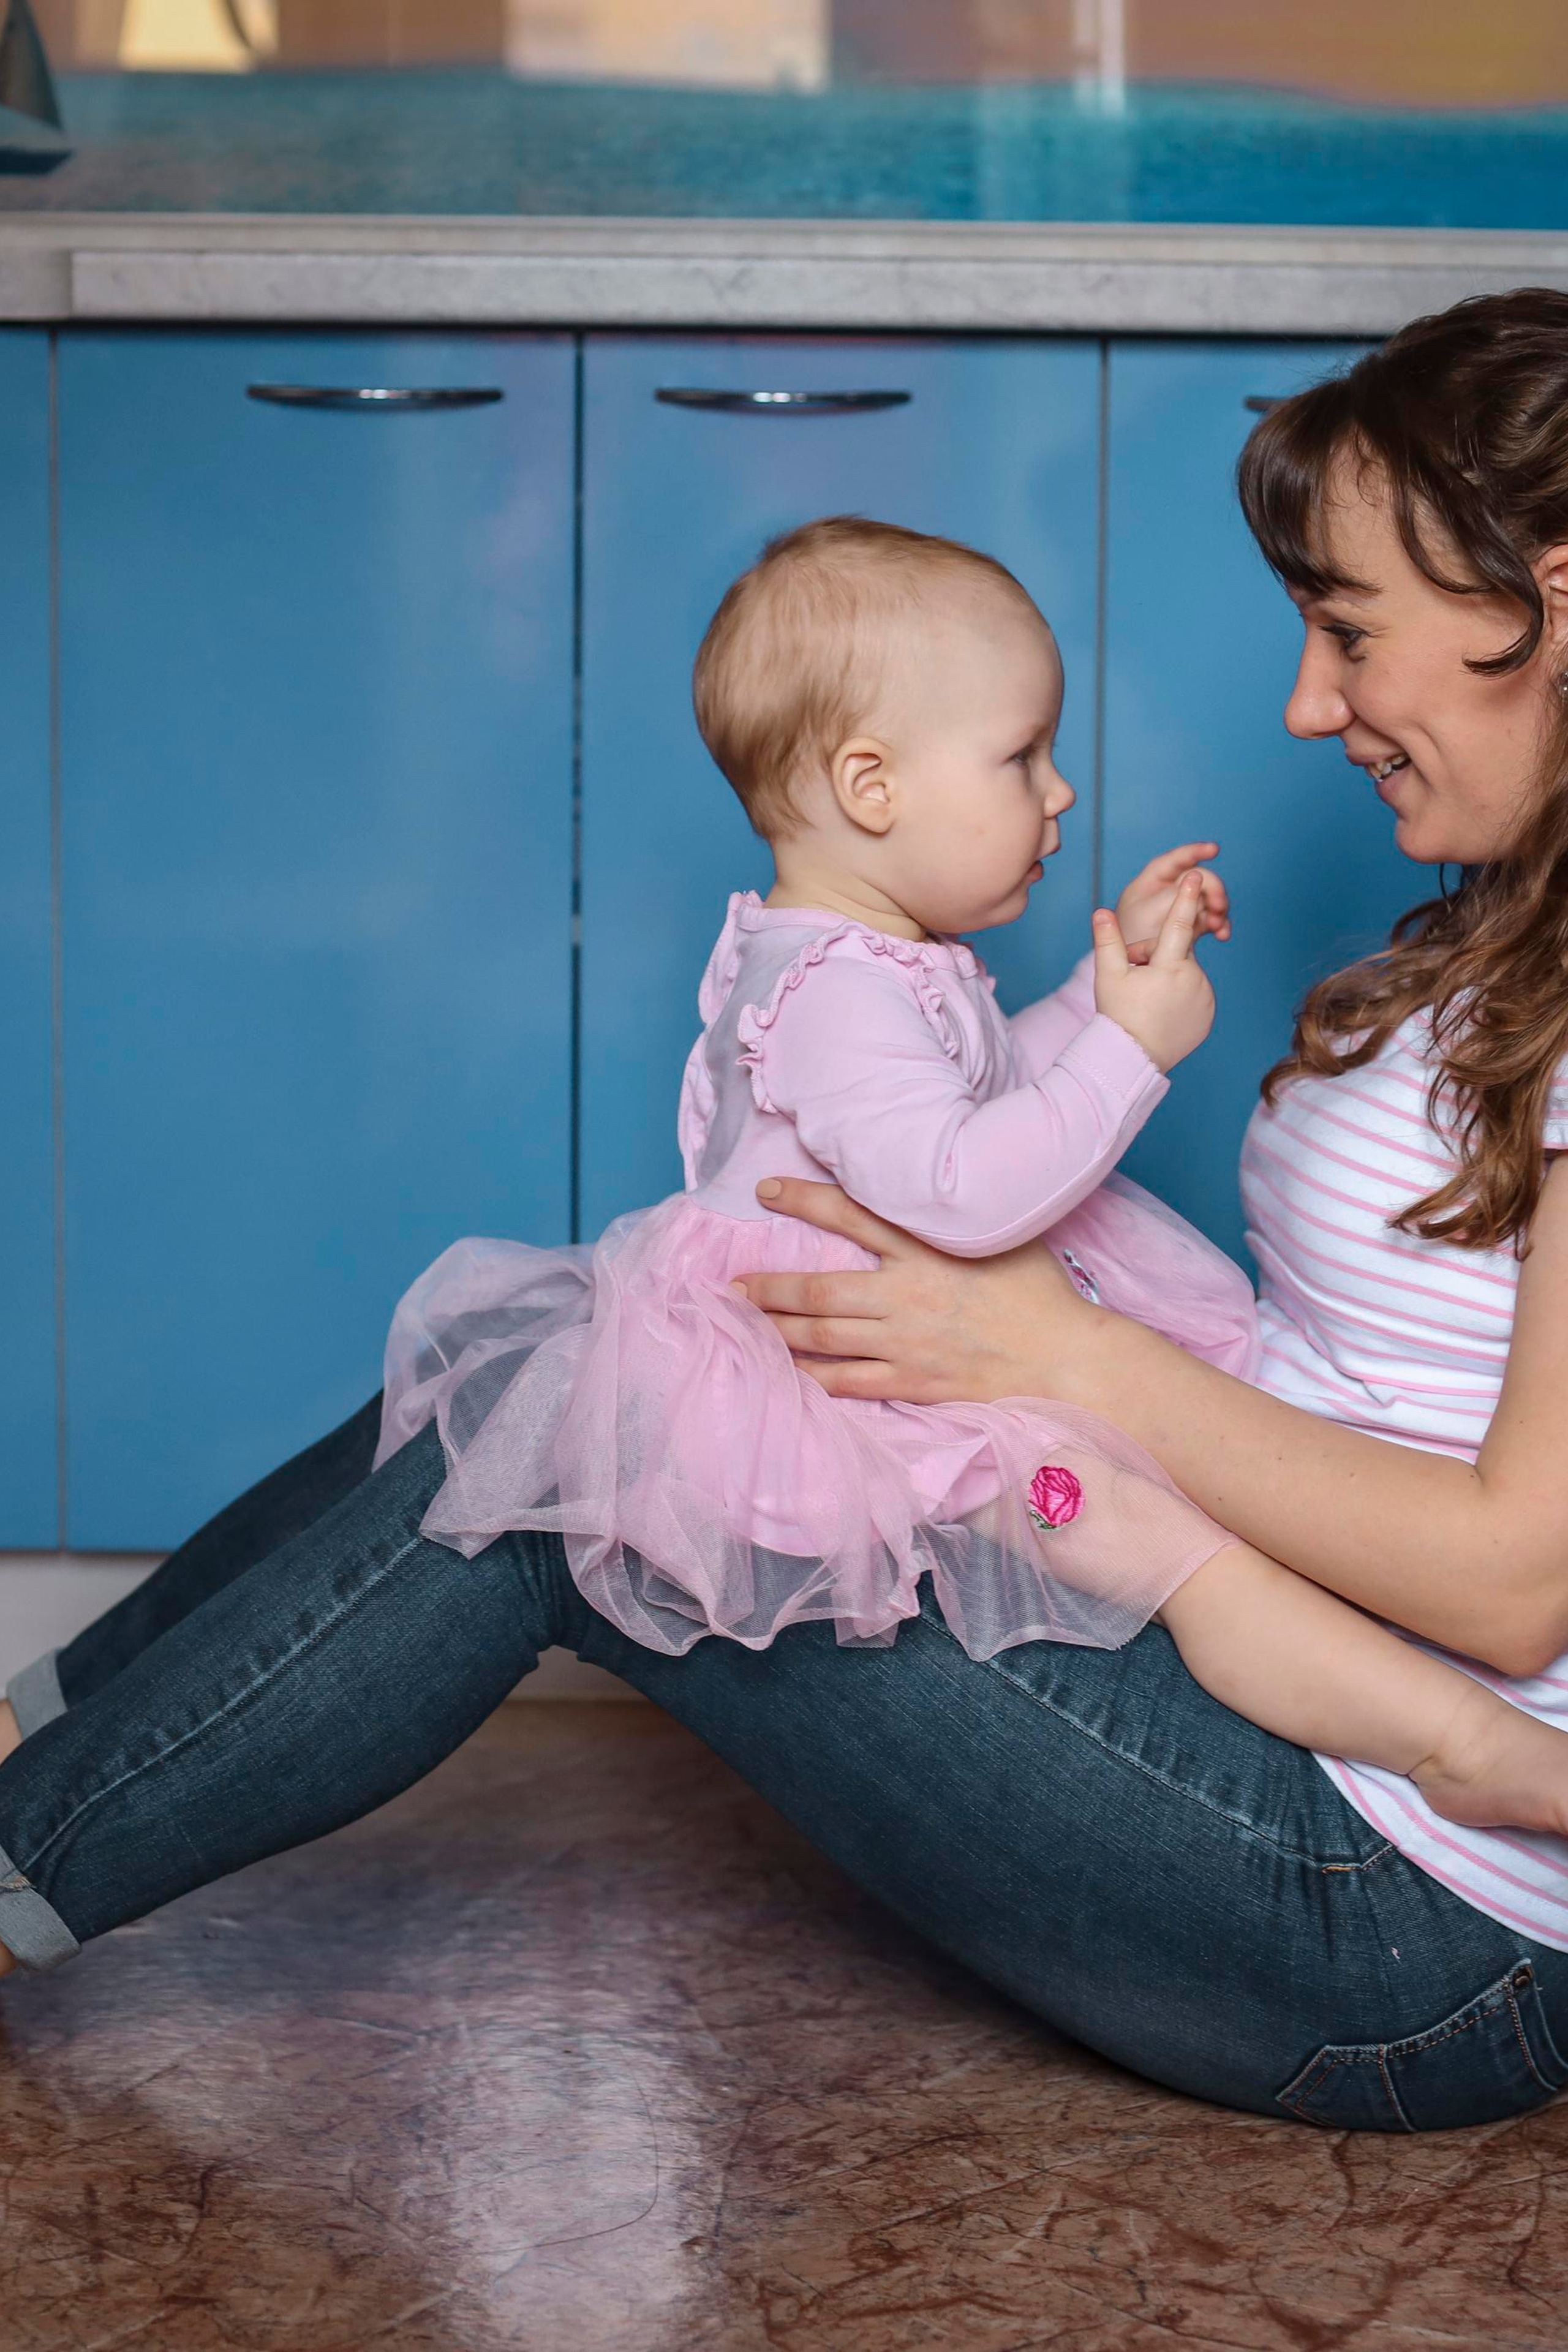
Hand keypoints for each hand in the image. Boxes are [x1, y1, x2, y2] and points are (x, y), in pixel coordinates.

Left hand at [735, 1180, 1100, 1403]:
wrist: (1067, 1358)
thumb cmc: (1042, 1293)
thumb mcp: (1003, 1234)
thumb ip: (956, 1215)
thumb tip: (933, 1183)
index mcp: (926, 1249)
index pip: (851, 1214)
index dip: (803, 1198)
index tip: (765, 1191)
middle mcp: (906, 1295)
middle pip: (818, 1290)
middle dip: (769, 1287)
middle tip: (732, 1285)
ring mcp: (906, 1343)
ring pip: (822, 1338)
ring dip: (776, 1330)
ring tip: (745, 1322)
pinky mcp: (913, 1382)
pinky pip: (848, 1382)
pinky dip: (812, 1377)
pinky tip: (786, 1372)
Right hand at [1092, 873, 1214, 1072]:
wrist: (1134, 1059)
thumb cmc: (1119, 1015)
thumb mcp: (1109, 976)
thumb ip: (1107, 941)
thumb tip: (1102, 911)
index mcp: (1170, 966)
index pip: (1179, 923)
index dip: (1186, 897)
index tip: (1195, 874)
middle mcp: (1195, 980)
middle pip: (1174, 953)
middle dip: (1155, 958)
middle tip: (1134, 979)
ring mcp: (1205, 998)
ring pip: (1185, 972)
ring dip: (1167, 977)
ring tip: (1148, 999)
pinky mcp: (1209, 1014)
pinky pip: (1195, 992)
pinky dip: (1180, 995)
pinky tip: (1163, 1010)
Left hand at [1116, 841, 1229, 961]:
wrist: (1131, 973)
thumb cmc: (1131, 943)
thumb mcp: (1148, 916)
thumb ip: (1172, 895)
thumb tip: (1196, 880)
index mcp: (1149, 883)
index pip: (1174, 860)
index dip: (1194, 851)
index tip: (1215, 849)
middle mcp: (1165, 892)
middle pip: (1197, 880)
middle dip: (1212, 890)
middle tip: (1219, 906)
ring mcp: (1178, 909)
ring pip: (1207, 899)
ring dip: (1218, 910)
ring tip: (1219, 926)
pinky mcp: (1189, 926)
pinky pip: (1210, 919)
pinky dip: (1219, 925)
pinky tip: (1222, 935)